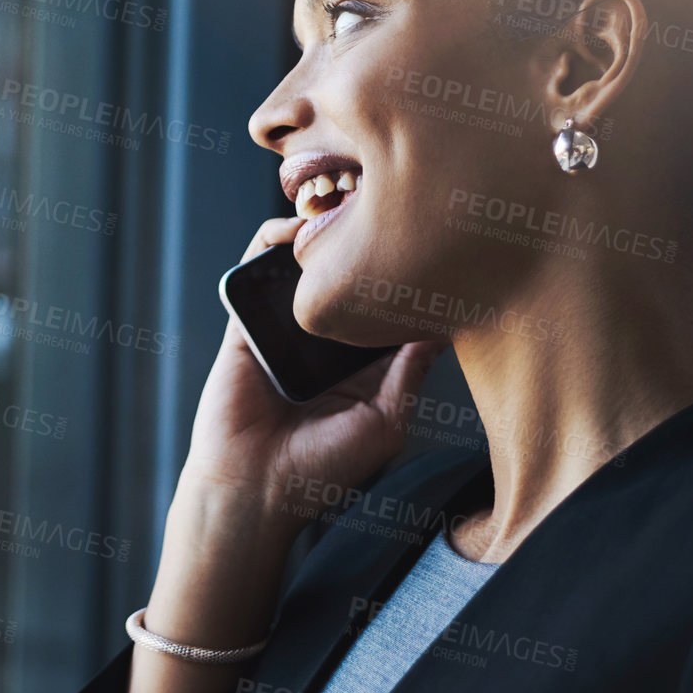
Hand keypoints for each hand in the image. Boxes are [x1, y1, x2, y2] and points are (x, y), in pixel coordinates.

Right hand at [124, 218, 440, 692]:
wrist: (255, 488)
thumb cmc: (322, 468)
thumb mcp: (386, 420)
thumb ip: (410, 370)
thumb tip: (445, 321)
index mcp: (365, 360)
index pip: (389, 301)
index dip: (406, 269)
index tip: (431, 237)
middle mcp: (326, 337)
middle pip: (348, 272)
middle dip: (364, 236)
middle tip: (387, 204)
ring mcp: (285, 326)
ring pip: (303, 262)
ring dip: (317, 230)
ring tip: (340, 206)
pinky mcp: (246, 322)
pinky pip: (255, 271)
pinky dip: (271, 243)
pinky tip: (297, 231)